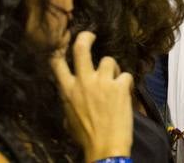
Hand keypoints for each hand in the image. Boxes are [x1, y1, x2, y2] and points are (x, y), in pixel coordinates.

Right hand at [52, 32, 133, 161]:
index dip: (59, 48)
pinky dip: (127, 83)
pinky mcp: (119, 86)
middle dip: (86, 37)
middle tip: (91, 35)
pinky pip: (126, 75)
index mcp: (67, 90)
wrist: (105, 148)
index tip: (64, 41)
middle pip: (81, 47)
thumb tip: (72, 92)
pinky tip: (126, 94)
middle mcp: (83, 82)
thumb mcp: (69, 117)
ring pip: (109, 60)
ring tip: (115, 82)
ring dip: (113, 69)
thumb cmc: (86, 138)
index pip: (57, 62)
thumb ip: (70, 99)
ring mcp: (102, 82)